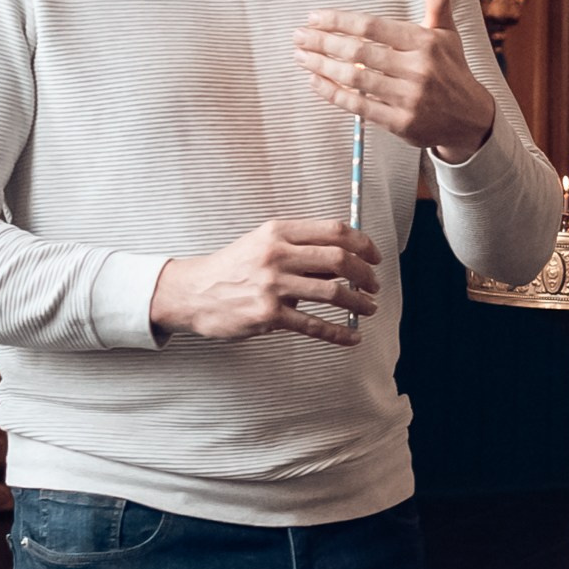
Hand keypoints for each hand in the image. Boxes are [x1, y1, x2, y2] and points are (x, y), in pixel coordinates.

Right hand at [149, 218, 381, 345]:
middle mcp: (276, 255)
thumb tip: (346, 262)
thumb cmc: (234, 268)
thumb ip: (302, 250)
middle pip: (339, 260)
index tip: (375, 257)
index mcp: (278, 232)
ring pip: (333, 293)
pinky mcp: (268, 314)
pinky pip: (314, 325)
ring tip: (368, 308)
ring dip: (359, 303)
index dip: (363, 244)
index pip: (334, 231)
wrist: (193, 293)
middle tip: (374, 286)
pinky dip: (340, 333)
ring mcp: (273, 285)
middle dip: (365, 274)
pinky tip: (353, 337)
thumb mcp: (263, 245)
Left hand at [293, 0, 497, 163]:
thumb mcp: (447, 35)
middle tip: (298, 36)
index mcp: (424, 43)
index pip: (372, 27)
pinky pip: (359, 106)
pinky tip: (315, 82)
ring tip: (300, 57)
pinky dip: (333, 94)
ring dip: (321, 67)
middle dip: (322, 42)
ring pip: (355, 79)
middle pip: (358, 52)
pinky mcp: (401, 122)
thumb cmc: (451, 70)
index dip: (339, 21)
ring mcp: (409, 98)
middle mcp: (417, 69)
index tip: (314, 17)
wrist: (470, 118)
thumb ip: (438, 4)